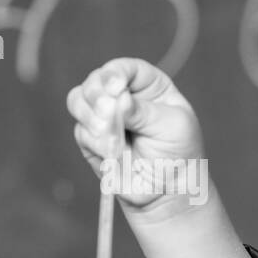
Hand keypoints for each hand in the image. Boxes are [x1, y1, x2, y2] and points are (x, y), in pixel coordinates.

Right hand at [66, 58, 205, 215]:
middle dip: (97, 95)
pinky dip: (94, 140)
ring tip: (110, 134)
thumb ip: (144, 111)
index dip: (115, 73)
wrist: (169, 190)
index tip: (117, 88)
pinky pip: (81, 131)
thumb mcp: (173, 126)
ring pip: (78, 101)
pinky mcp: (92, 138)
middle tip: (107, 112)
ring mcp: (103, 116)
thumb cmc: (179, 153)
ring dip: (91, 116)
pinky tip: (112, 152)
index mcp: (148, 86)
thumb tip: (118, 99)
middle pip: (95, 81)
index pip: (125, 68)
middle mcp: (123, 96)